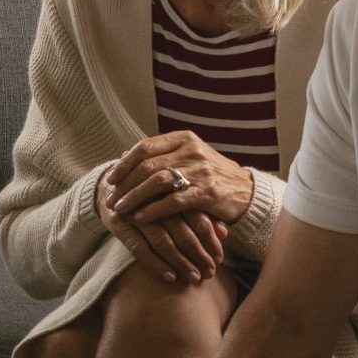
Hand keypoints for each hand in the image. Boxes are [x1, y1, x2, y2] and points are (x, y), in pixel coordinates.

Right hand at [98, 172, 227, 283]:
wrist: (109, 187)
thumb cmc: (152, 197)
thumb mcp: (176, 199)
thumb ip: (202, 213)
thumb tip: (225, 233)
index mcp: (172, 189)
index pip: (197, 215)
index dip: (209, 238)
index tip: (219, 258)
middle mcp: (155, 199)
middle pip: (182, 230)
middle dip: (198, 254)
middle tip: (210, 273)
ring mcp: (135, 212)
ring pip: (162, 241)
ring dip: (180, 263)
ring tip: (194, 279)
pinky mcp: (119, 224)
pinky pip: (138, 248)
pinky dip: (155, 264)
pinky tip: (170, 277)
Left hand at [106, 133, 256, 228]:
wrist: (247, 191)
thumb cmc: (211, 176)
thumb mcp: (189, 157)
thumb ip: (161, 155)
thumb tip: (124, 155)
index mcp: (184, 139)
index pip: (145, 147)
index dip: (124, 163)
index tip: (110, 179)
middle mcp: (191, 151)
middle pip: (148, 165)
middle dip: (125, 183)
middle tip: (110, 198)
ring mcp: (200, 171)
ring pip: (157, 181)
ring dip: (135, 197)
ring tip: (120, 209)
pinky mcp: (208, 193)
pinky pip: (174, 201)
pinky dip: (154, 210)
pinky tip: (141, 218)